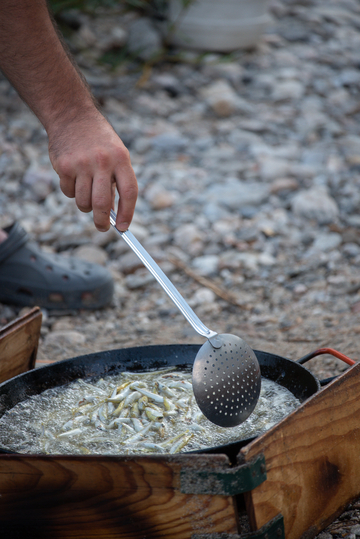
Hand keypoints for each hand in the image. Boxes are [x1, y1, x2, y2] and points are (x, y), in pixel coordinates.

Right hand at [48, 110, 137, 231]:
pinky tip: (74, 178)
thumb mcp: (116, 155)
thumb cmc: (99, 141)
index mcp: (121, 159)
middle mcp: (102, 161)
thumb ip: (117, 181)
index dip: (127, 213)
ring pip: (84, 202)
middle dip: (102, 221)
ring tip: (87, 193)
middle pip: (103, 204)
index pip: (129, 192)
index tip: (123, 227)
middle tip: (102, 228)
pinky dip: (72, 192)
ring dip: (85, 206)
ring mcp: (82, 164)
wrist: (71, 115)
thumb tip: (113, 214)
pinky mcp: (64, 166)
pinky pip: (68, 193)